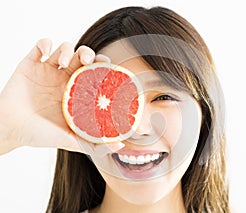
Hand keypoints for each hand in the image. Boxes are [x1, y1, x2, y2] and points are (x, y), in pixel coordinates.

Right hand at [0, 38, 123, 155]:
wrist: (10, 130)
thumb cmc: (40, 135)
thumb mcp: (70, 140)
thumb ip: (94, 143)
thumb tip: (120, 147)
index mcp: (75, 92)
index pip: (94, 73)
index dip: (103, 67)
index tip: (107, 68)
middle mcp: (64, 79)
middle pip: (82, 57)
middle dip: (88, 54)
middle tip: (88, 60)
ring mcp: (47, 70)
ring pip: (64, 48)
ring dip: (67, 50)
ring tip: (62, 63)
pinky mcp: (30, 64)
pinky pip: (40, 45)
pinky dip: (45, 42)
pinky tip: (46, 51)